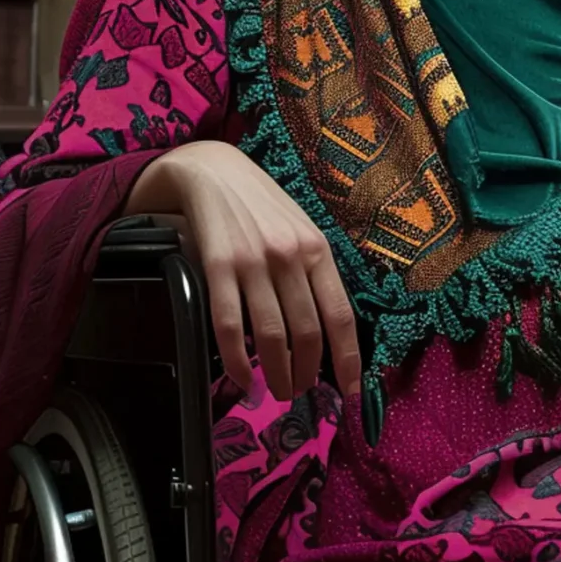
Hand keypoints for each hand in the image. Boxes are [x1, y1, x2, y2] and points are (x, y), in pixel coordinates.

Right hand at [127, 140, 358, 400]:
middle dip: (307, 374)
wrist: (210, 169)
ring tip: (278, 391)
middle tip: (300, 392)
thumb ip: (313, 272)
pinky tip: (242, 378)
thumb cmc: (259, 204)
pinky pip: (229, 325)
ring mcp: (253, 262)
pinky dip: (237, 361)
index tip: (350, 392)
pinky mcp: (216, 266)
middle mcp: (289, 256)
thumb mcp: (300, 228)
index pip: (340, 316)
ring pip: (272, 336)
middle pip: (307, 333)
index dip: (348, 360)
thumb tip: (328, 329)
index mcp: (317, 249)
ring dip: (277, 374)